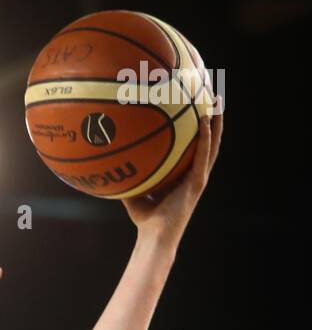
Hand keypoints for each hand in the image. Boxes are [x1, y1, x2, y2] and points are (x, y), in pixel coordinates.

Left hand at [122, 97, 222, 245]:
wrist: (154, 238)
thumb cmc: (144, 219)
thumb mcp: (134, 191)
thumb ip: (130, 175)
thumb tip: (112, 158)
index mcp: (185, 174)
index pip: (195, 144)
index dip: (198, 124)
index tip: (195, 102)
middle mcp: (195, 173)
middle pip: (208, 139)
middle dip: (212, 115)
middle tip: (210, 91)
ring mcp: (198, 178)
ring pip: (213, 144)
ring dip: (216, 121)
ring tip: (216, 98)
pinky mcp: (197, 183)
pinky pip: (203, 156)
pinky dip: (206, 138)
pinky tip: (205, 120)